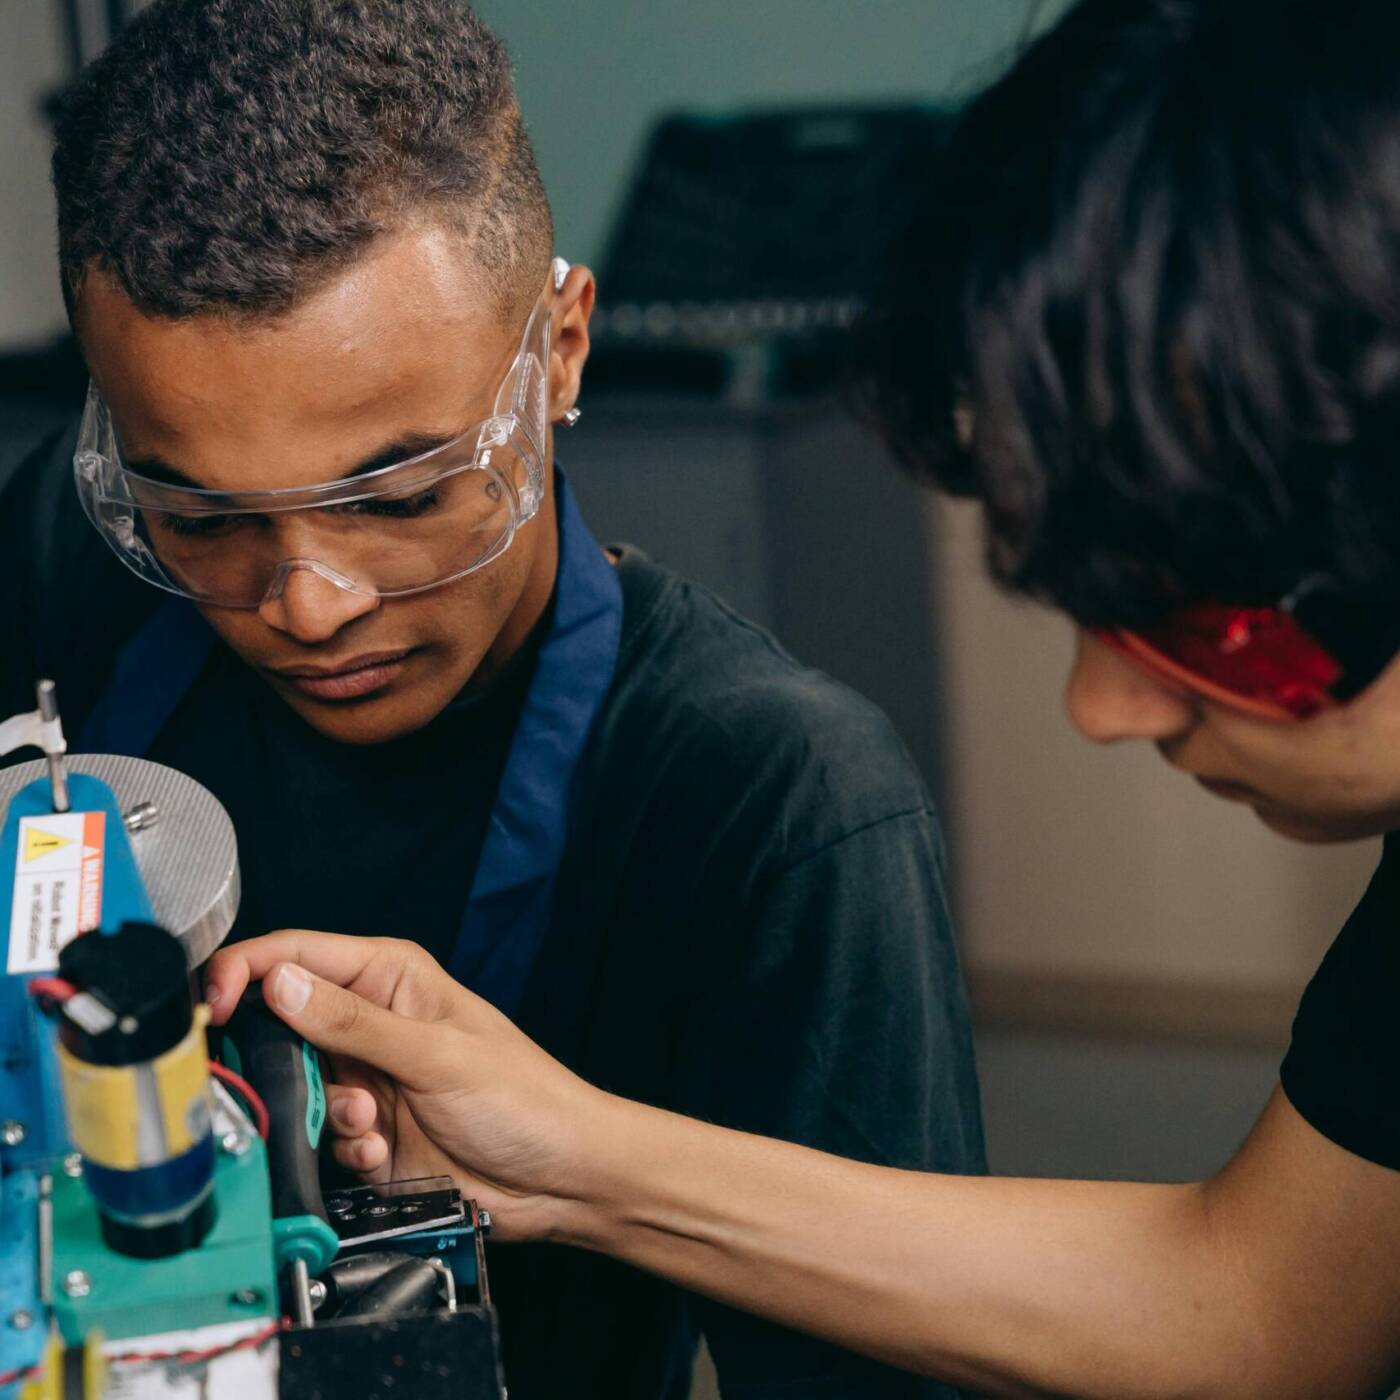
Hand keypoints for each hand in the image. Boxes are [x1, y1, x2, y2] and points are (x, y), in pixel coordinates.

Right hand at [204, 930, 619, 1240]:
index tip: (209, 1004)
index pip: (295, 955)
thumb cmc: (522, 1098)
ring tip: (371, 1122)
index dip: (243, 971)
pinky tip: (383, 1150)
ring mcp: (365, 1077)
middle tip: (306, 1087)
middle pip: (280, 1026)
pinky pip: (317, 1136)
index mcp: (389, 975)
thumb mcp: (435, 1054)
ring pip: (294, 1088)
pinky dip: (342, 1147)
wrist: (559, 1178)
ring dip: (322, 1113)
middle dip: (283, 1063)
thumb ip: (352, 1022)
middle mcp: (370, 1020)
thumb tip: (278, 983)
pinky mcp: (365, 1130)